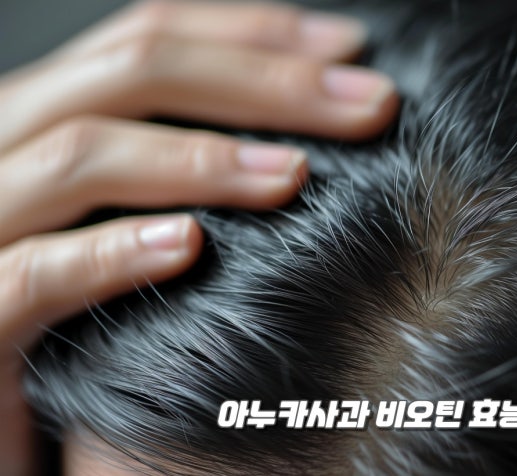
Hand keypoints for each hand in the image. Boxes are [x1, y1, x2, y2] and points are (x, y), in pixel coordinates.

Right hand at [0, 1, 397, 473]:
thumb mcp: (126, 212)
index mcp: (48, 115)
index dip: (252, 34)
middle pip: (133, 73)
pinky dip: (110, 253)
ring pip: (80, 158)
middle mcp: (6, 146)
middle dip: (264, 82)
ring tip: (295, 176)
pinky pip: (29, 274)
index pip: (148, 38)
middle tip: (369, 103)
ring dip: (199, 160)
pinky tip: (189, 247)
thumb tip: (299, 138)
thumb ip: (182, 165)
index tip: (349, 48)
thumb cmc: (74, 306)